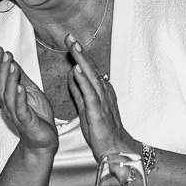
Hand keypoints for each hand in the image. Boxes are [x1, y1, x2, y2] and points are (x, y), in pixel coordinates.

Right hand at [0, 46, 57, 156]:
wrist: (44, 140)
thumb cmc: (37, 115)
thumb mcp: (30, 91)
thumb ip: (21, 78)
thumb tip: (12, 61)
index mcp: (8, 97)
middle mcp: (8, 105)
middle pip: (1, 85)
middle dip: (2, 68)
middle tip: (4, 53)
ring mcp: (15, 114)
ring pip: (9, 95)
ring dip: (10, 79)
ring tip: (12, 65)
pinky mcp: (26, 122)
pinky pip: (21, 109)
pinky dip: (20, 98)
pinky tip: (21, 87)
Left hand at [68, 41, 135, 158]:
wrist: (115, 149)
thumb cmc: (101, 130)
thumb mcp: (85, 107)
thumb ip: (78, 90)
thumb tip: (71, 74)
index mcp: (100, 91)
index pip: (89, 69)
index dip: (80, 54)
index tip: (71, 41)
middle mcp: (103, 92)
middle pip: (91, 68)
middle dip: (80, 51)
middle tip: (70, 36)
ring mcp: (102, 101)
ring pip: (91, 77)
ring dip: (82, 60)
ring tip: (73, 46)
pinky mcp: (98, 112)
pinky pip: (90, 94)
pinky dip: (83, 80)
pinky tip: (77, 69)